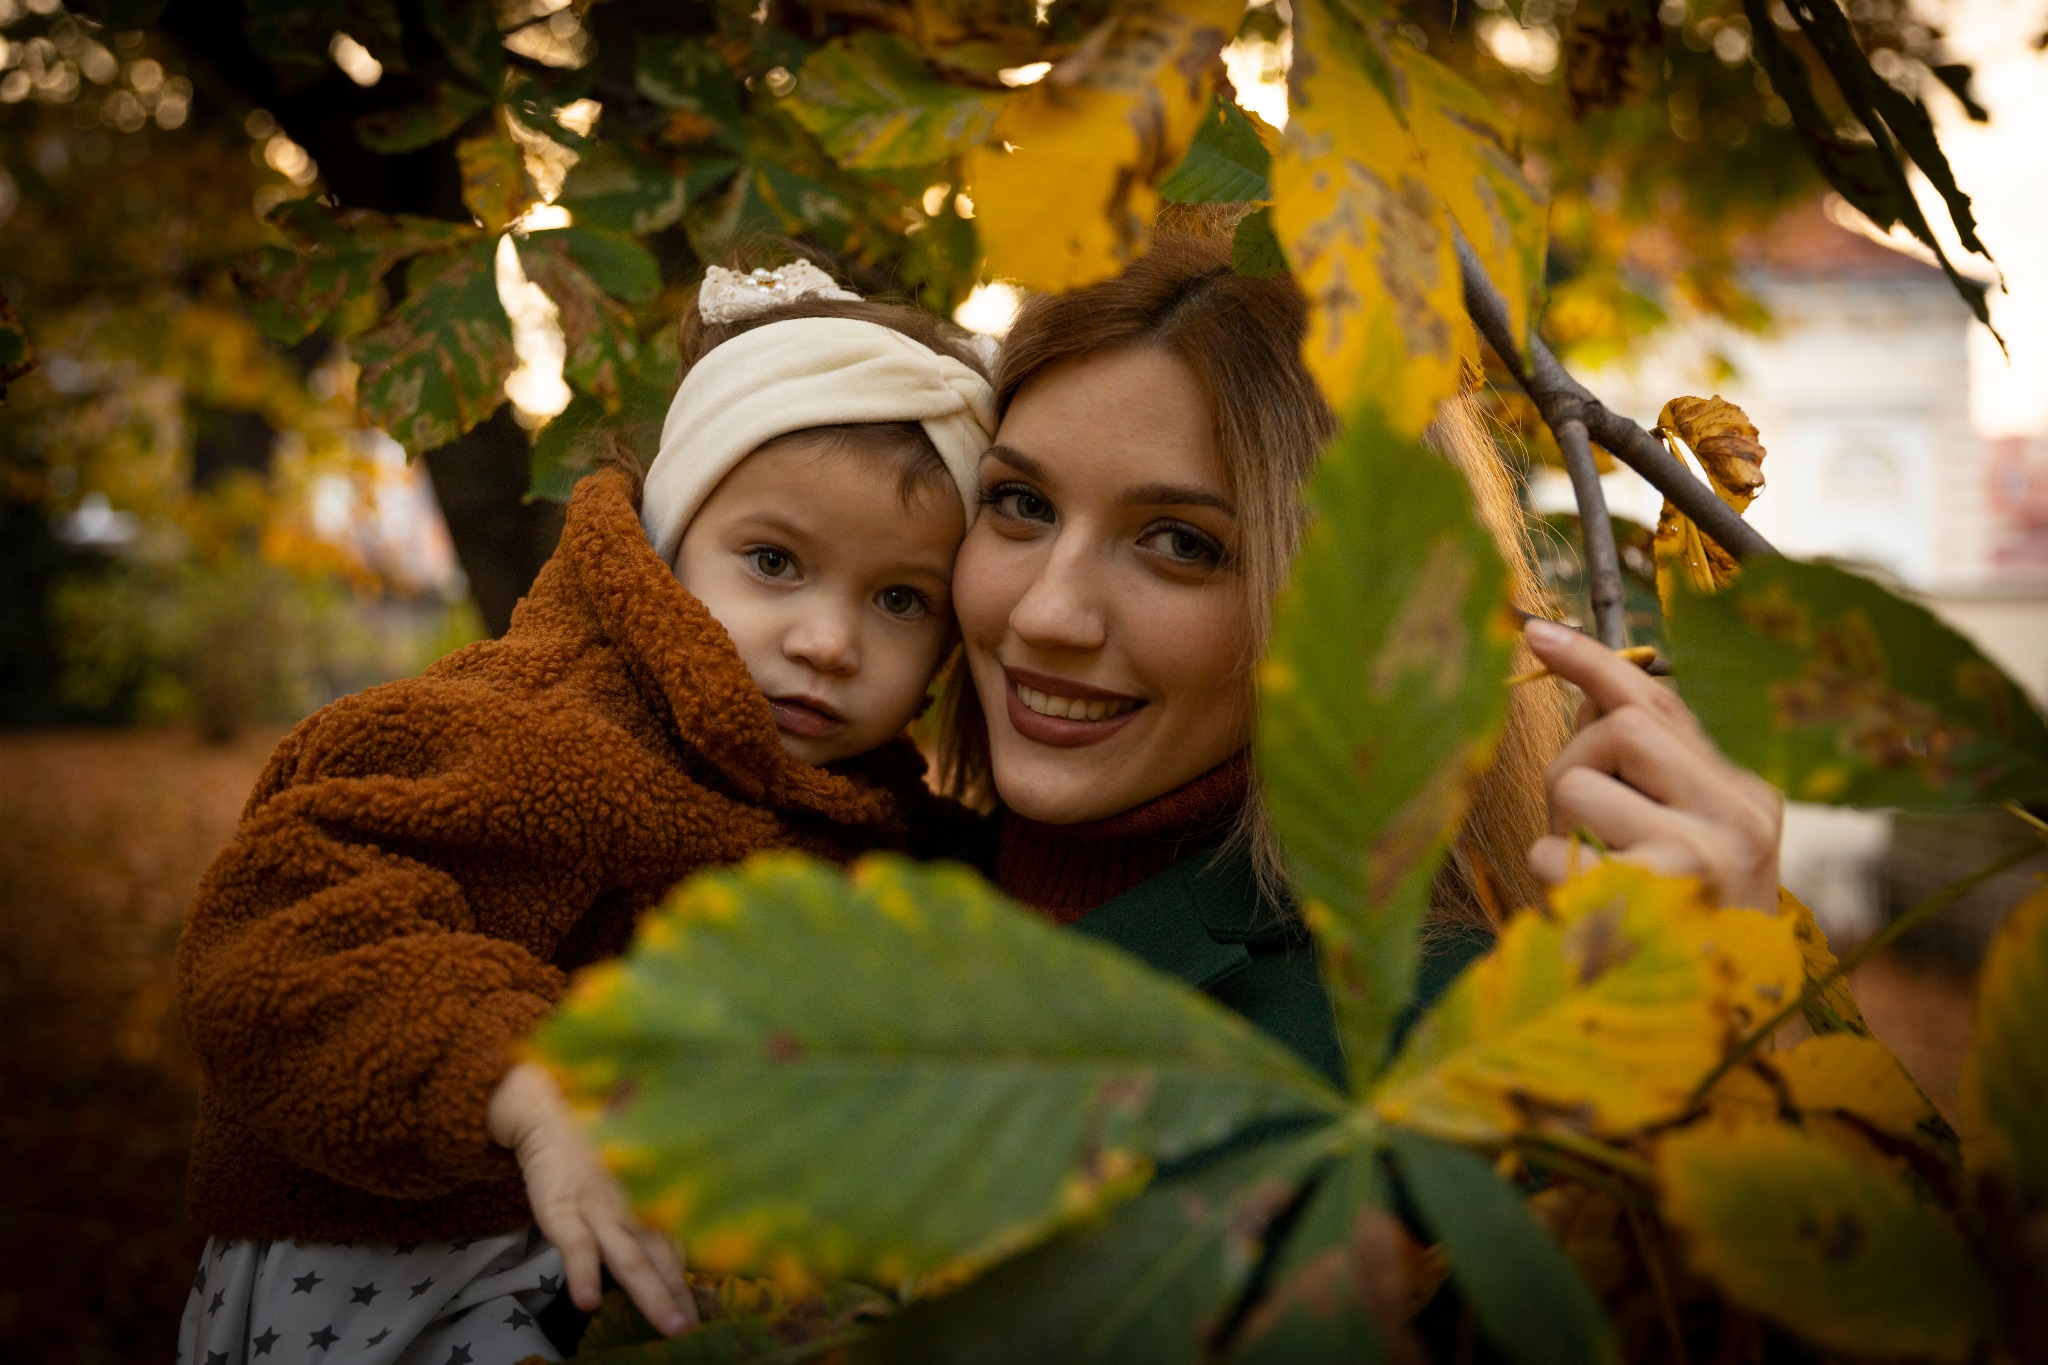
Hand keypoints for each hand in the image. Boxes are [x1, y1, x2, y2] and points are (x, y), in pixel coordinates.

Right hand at [487, 1062, 697, 1334]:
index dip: (688, 1286)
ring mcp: (600, 1211)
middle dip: (678, 1298)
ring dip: (650, 1294)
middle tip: (695, 1331)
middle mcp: (633, 1210)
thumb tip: (677, 1245)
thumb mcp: (628, 1175)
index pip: (676, 1251)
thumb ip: (649, 1207)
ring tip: (667, 1327)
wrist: (551, 1110)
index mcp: (649, 1204)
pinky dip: (582, 1273)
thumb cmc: (593, 1148)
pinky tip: (587, 1302)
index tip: (703, 1318)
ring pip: (630, 1259)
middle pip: (661, 1261)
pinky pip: (575, 1246)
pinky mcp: (563, 1209)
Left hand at [1521, 618, 1782, 910]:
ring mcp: (1702, 854)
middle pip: (1617, 729)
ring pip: (1580, 781)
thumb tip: (1585, 692)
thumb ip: (1646, 772)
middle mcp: (1736, 814)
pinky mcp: (1657, 896)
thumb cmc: (1688, 926)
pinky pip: (1559, 850)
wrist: (1727, 1025)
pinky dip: (1553, 872)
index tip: (1533, 629)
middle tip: (1581, 820)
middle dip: (1574, 762)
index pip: (1662, 701)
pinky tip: (1586, 903)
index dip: (1591, 660)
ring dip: (1561, 822)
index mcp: (1742, 794)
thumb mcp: (1685, 838)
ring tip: (1591, 868)